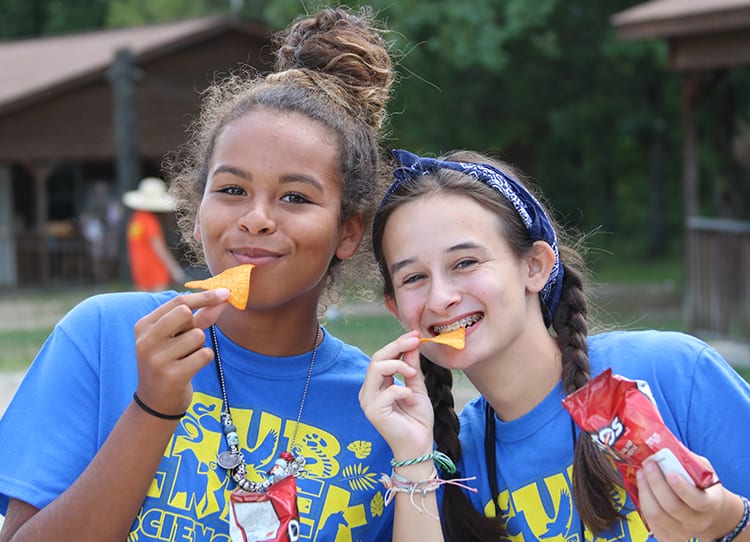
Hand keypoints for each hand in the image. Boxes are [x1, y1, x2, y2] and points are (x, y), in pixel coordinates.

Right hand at [133, 288, 229, 416]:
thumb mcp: (178, 337)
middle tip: (188, 341)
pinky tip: (190, 368)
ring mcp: (157, 359)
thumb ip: (200, 316)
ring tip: (185, 358)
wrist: (156, 402)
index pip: (177, 302)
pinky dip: (204, 359)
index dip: (204, 296)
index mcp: (144, 326)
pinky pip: (204, 354)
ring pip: (197, 335)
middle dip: (195, 325)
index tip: (226, 292)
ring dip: (199, 346)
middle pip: (185, 313)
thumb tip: (224, 297)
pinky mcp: (172, 375)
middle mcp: (146, 341)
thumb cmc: (170, 362)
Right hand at [359, 330, 434, 459]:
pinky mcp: (374, 413)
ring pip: (376, 369)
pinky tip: (411, 399)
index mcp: (376, 385)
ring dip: (398, 366)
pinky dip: (403, 390)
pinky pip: (388, 391)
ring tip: (413, 375)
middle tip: (415, 342)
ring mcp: (368, 402)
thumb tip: (413, 343)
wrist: (420, 446)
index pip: (381, 357)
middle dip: (397, 347)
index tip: (415, 335)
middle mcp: (368, 391)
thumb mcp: (417, 387)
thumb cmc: (417, 420)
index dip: (398, 344)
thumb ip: (412, 367)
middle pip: (376, 359)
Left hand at [637, 457, 738, 540]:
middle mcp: (698, 522)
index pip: (696, 500)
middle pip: (671, 507)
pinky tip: (642, 488)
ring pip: (657, 515)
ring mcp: (683, 531)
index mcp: (710, 504)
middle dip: (656, 483)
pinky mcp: (670, 535)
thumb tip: (664, 440)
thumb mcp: (703, 470)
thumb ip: (688, 459)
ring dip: (645, 491)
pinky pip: (651, 523)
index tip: (669, 472)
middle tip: (648, 465)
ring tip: (641, 473)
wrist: (709, 512)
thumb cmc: (703, 486)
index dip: (681, 488)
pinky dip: (643, 504)